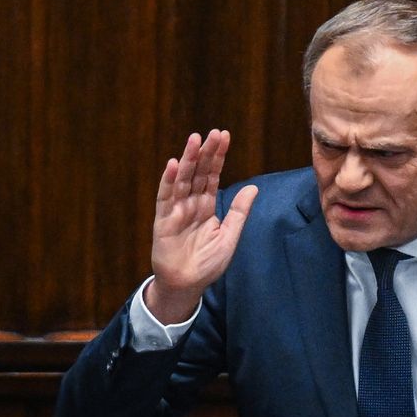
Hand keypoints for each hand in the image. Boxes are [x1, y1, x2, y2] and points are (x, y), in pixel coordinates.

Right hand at [146, 129, 257, 323]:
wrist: (187, 285)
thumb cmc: (207, 263)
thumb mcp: (230, 236)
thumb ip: (239, 212)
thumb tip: (253, 187)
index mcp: (207, 206)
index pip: (213, 175)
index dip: (218, 156)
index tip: (224, 136)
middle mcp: (191, 203)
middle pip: (199, 172)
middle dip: (206, 152)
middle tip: (214, 132)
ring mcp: (176, 210)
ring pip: (183, 179)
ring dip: (188, 159)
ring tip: (194, 139)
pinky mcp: (163, 220)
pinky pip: (165, 197)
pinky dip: (169, 181)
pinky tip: (173, 164)